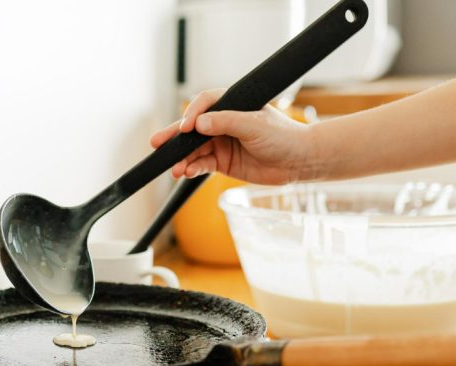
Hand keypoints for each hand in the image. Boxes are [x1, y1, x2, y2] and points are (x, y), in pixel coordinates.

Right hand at [150, 89, 319, 184]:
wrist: (299, 161)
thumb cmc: (284, 136)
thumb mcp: (255, 125)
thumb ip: (227, 122)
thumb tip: (200, 123)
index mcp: (232, 106)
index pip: (205, 104)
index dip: (192, 114)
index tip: (185, 127)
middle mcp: (224, 123)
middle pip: (193, 129)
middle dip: (174, 137)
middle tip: (156, 143)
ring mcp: (221, 143)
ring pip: (194, 150)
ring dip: (183, 159)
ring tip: (174, 168)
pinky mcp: (222, 162)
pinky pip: (202, 165)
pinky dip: (193, 169)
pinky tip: (187, 172)